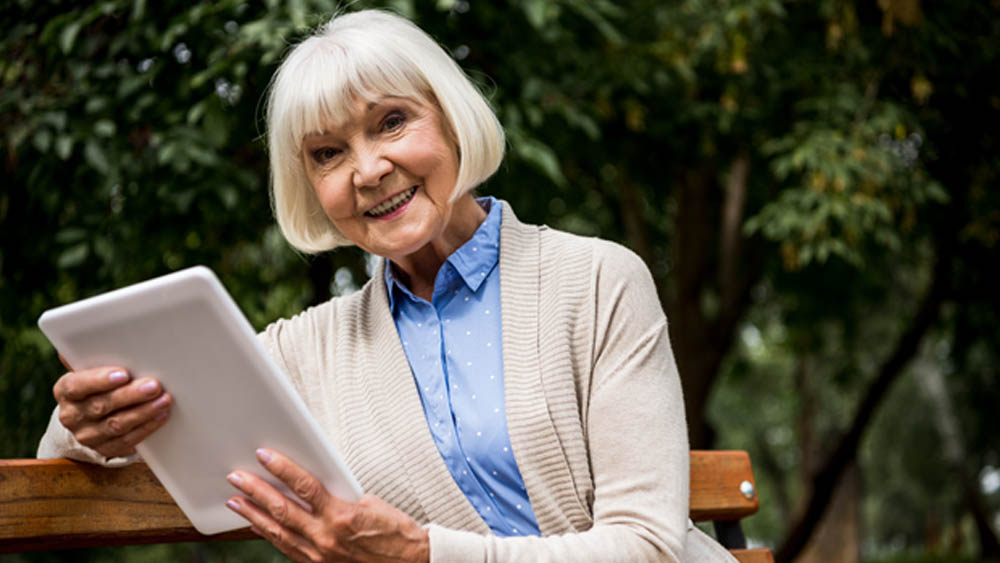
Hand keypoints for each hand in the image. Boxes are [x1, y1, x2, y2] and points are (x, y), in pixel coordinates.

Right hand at [52, 362, 172, 457]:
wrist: (90, 416)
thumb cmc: (97, 382)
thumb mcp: (90, 367)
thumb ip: (92, 354)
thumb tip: (91, 332)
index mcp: (65, 391)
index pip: (78, 385)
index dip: (100, 380)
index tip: (123, 374)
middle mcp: (72, 415)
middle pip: (101, 406)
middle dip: (131, 395)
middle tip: (154, 385)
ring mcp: (87, 435)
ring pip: (116, 425)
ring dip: (144, 412)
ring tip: (164, 400)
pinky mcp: (105, 449)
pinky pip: (127, 441)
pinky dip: (146, 428)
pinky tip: (161, 415)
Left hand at [225, 449, 429, 562]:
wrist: (409, 562)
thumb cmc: (395, 532)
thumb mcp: (369, 502)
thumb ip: (339, 493)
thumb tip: (313, 481)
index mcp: (342, 516)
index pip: (304, 487)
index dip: (281, 469)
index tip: (264, 455)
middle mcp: (326, 538)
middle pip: (282, 510)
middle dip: (256, 491)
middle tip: (237, 477)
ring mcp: (319, 555)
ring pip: (278, 532)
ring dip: (254, 515)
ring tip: (236, 500)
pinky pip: (287, 548)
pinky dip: (269, 535)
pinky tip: (258, 525)